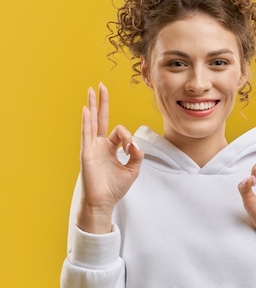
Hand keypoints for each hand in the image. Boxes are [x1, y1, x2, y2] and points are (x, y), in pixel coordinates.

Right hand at [77, 84, 143, 232]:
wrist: (103, 202)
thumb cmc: (114, 188)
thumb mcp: (133, 170)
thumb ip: (137, 156)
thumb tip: (136, 145)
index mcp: (110, 148)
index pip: (120, 132)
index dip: (128, 138)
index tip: (131, 150)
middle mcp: (99, 145)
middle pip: (101, 118)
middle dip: (102, 102)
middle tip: (101, 85)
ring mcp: (92, 147)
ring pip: (92, 122)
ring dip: (93, 105)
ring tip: (92, 90)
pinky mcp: (87, 153)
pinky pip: (87, 134)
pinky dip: (87, 121)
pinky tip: (87, 109)